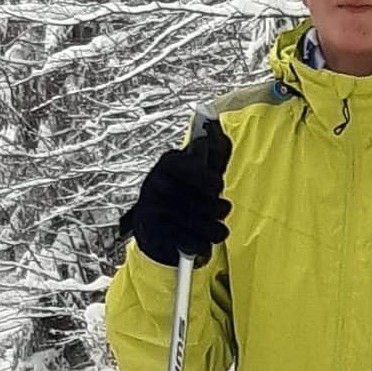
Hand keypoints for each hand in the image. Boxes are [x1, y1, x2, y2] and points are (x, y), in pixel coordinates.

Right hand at [119, 118, 231, 266]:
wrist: (152, 228)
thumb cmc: (182, 195)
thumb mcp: (196, 171)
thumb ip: (211, 152)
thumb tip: (214, 125)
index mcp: (170, 161)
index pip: (201, 171)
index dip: (213, 182)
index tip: (216, 186)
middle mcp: (158, 180)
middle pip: (209, 200)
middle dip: (219, 209)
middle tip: (219, 210)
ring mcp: (154, 206)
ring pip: (206, 223)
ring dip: (216, 230)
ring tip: (215, 229)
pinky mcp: (155, 231)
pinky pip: (192, 242)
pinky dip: (201, 245)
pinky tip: (201, 242)